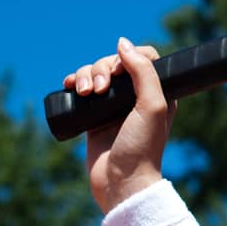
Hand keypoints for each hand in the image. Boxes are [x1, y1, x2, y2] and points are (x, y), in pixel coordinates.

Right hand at [62, 37, 175, 214]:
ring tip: (83, 92)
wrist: (121, 182)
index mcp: (157, 92)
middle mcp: (135, 97)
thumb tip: (122, 43)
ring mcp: (113, 106)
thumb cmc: (142, 147)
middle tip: (99, 90)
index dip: (127, 57)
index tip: (117, 71)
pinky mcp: (93, 117)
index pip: (143, 58)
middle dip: (100, 69)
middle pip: (114, 63)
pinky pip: (81, 91)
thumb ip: (143, 72)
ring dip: (84, 75)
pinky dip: (74, 82)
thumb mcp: (151, 106)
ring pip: (95, 74)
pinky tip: (69, 85)